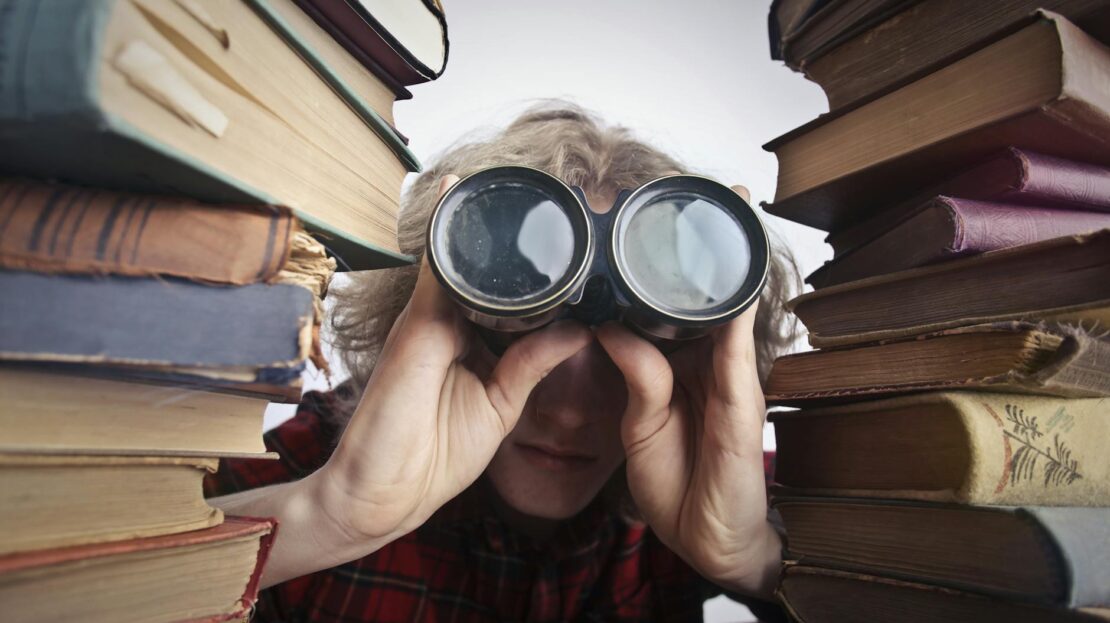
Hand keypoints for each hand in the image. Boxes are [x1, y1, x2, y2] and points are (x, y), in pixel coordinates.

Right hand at [314, 175, 592, 544]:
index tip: (574, 242)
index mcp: (471, 341)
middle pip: (486, 269)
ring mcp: (430, 318)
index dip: (536, 272)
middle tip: (561, 200)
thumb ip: (532, 364)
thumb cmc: (434, 456)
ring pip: (461, 258)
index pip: (507, 295)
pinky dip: (447, 232)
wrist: (382, 492)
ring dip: (486, 224)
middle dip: (514, 238)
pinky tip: (461, 193)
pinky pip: (435, 267)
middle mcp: (448, 321)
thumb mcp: (499, 406)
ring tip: (525, 182)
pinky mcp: (417, 323)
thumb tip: (580, 329)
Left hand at [595, 184, 781, 598]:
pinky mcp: (742, 400)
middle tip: (702, 190)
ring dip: (727, 261)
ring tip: (726, 207)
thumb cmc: (677, 480)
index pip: (670, 303)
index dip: (661, 263)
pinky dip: (737, 311)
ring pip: (729, 308)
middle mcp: (709, 360)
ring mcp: (730, 376)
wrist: (707, 537)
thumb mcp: (641, 421)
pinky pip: (737, 349)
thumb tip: (609, 325)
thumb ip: (635, 372)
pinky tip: (733, 276)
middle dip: (705, 245)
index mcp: (681, 362)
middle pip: (706, 293)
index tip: (648, 217)